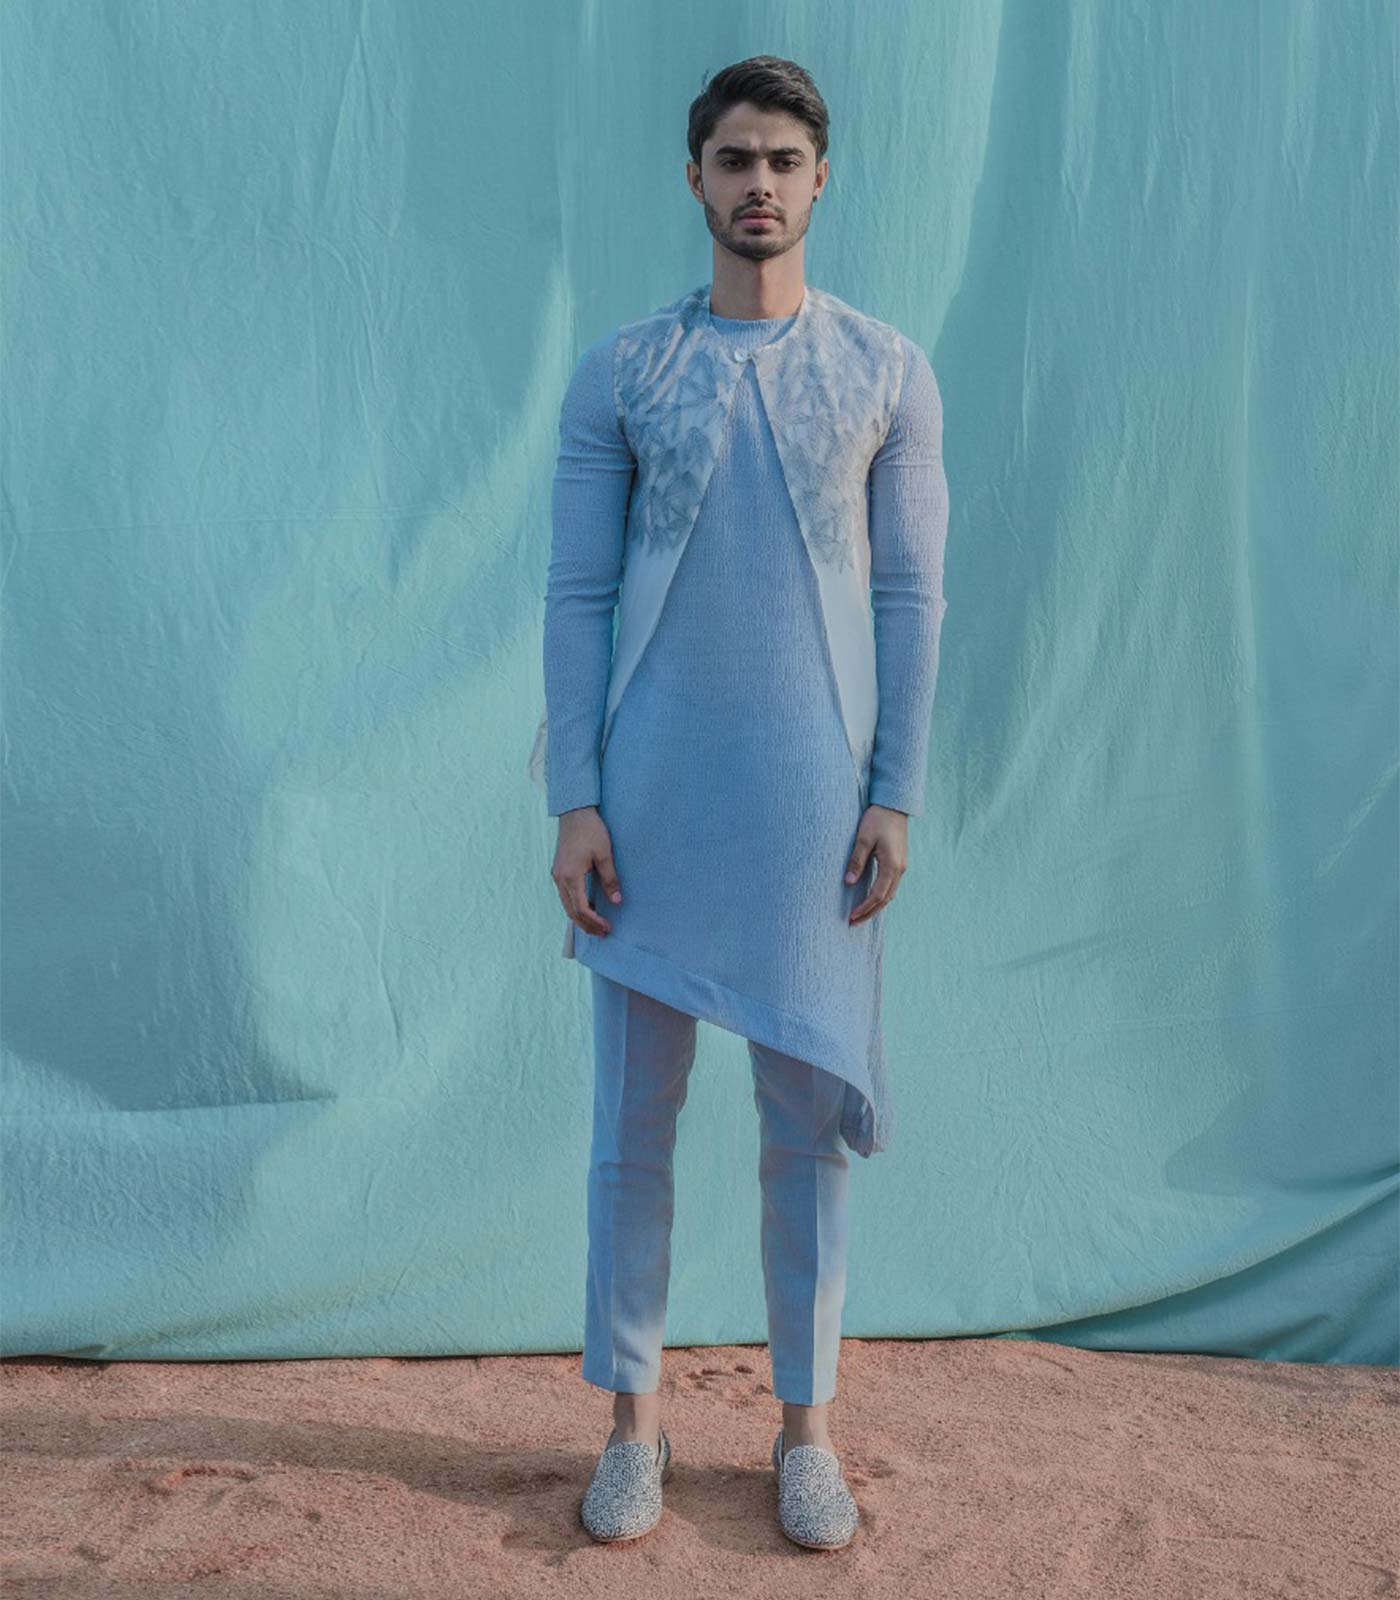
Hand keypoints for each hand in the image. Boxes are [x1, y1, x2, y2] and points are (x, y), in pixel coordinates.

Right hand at [552, 806, 622, 936]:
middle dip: (587, 925)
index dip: (594, 921)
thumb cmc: (590, 831)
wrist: (574, 812)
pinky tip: (589, 908)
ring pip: (566, 905)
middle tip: (603, 933)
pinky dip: (576, 906)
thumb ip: (610, 879)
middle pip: (571, 911)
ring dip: (581, 917)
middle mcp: (560, 879)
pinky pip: (565, 895)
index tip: (608, 927)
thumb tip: (617, 901)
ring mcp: (557, 875)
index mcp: (570, 876)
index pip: (581, 909)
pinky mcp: (559, 870)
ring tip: (596, 925)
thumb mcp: (604, 854)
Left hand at [844, 804, 907, 925]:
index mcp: (891, 865)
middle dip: (869, 912)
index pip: (878, 894)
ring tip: (860, 916)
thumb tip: (848, 882)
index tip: (851, 916)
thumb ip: (857, 861)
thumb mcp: (863, 839)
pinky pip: (891, 886)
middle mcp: (899, 869)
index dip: (864, 907)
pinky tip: (870, 900)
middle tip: (853, 923)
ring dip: (875, 907)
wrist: (894, 805)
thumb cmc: (877, 819)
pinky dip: (881, 897)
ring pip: (890, 894)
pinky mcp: (898, 862)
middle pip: (885, 899)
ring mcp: (901, 866)